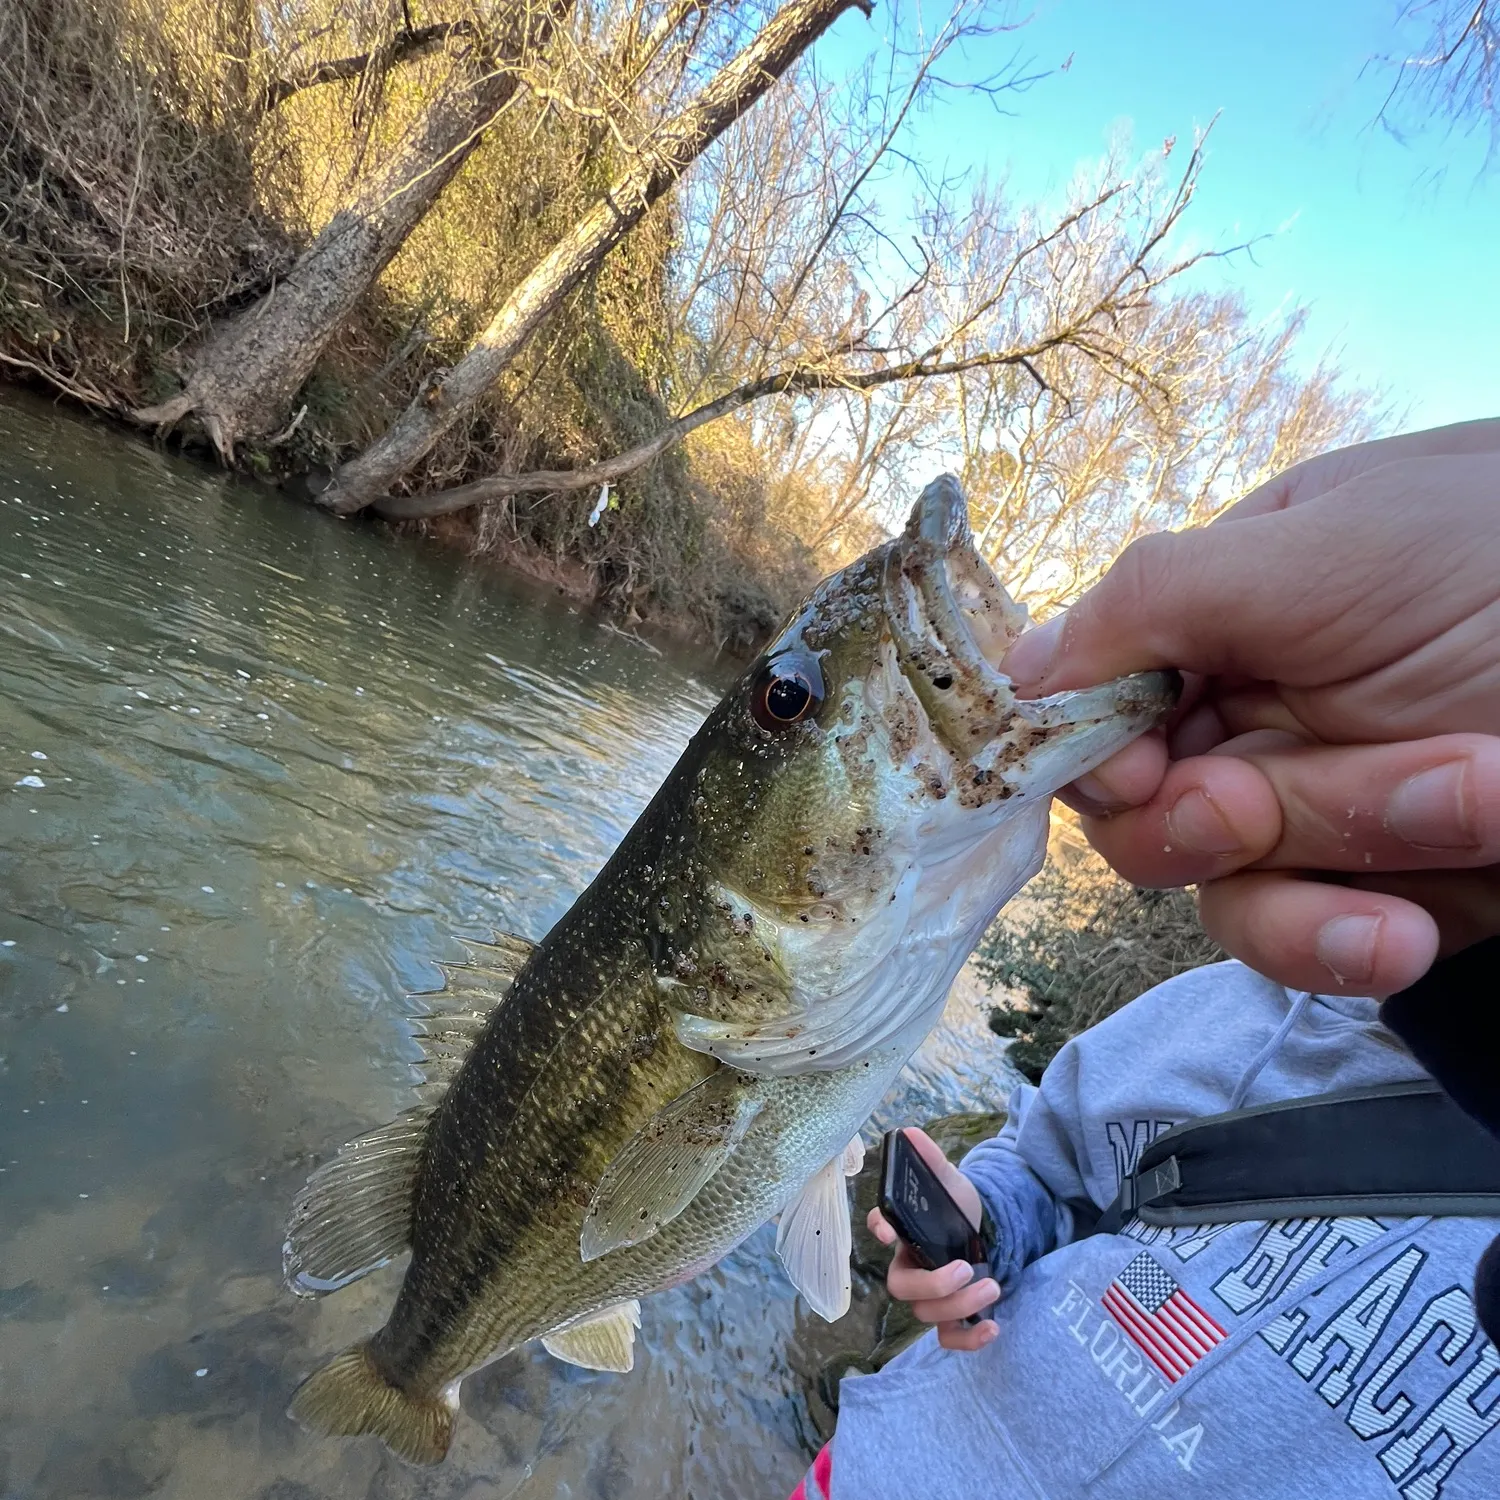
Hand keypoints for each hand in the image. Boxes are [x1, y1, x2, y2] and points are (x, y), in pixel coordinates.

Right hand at [866, 1128, 999, 1352]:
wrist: (987, 1229)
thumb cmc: (957, 1206)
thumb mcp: (950, 1181)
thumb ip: (931, 1160)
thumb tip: (908, 1132)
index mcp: (904, 1231)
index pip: (878, 1227)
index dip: (879, 1230)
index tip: (890, 1232)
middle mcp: (910, 1266)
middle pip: (903, 1287)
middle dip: (934, 1284)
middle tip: (964, 1268)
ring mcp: (930, 1294)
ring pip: (927, 1313)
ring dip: (960, 1304)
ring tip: (992, 1285)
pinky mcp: (952, 1313)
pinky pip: (948, 1337)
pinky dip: (968, 1340)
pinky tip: (993, 1328)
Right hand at [1001, 418, 1499, 997]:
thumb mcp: (1325, 545)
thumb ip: (1152, 598)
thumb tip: (1013, 670)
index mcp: (1233, 606)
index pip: (1102, 698)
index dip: (1098, 749)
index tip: (1140, 765)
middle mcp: (1263, 709)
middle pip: (1143, 810)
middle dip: (1207, 813)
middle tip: (1251, 801)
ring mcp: (1326, 807)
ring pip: (1222, 886)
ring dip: (1324, 854)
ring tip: (1462, 796)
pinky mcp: (1390, 890)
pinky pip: (1307, 943)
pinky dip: (1342, 944)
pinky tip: (1403, 931)